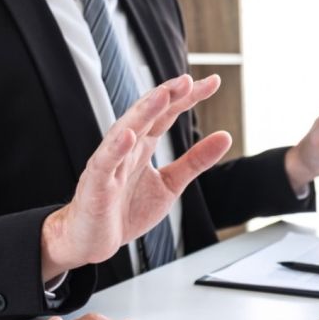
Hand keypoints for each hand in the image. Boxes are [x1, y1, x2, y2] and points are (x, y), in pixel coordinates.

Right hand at [41, 75, 232, 280]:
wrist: (92, 239)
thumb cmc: (126, 210)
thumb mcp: (170, 184)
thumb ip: (195, 161)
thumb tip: (225, 136)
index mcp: (143, 145)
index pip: (167, 113)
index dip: (188, 97)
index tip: (213, 82)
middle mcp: (126, 148)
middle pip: (147, 114)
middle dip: (166, 95)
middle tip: (189, 80)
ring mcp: (110, 163)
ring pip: (125, 131)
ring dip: (143, 112)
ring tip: (162, 95)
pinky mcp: (96, 184)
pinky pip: (105, 163)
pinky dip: (116, 148)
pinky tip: (129, 136)